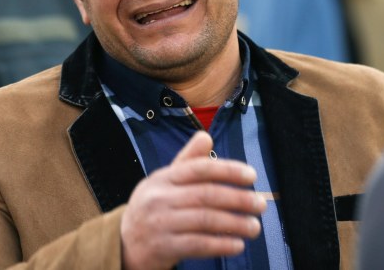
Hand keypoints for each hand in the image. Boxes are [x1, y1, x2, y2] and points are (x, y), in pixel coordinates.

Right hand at [120, 131, 266, 269]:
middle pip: (206, 195)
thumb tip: (206, 136)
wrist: (123, 243)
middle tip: (260, 204)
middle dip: (238, 199)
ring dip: (235, 224)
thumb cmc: (152, 207)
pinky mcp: (163, 248)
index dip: (227, 170)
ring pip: (205, 220)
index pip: (199, 169)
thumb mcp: (164, 180)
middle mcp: (160, 198)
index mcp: (163, 178)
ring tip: (254, 227)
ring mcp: (160, 224)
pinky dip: (221, 244)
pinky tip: (237, 244)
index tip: (251, 176)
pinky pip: (198, 245)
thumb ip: (187, 161)